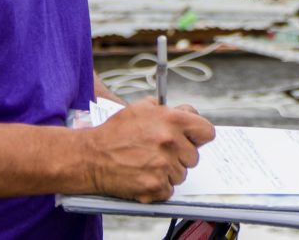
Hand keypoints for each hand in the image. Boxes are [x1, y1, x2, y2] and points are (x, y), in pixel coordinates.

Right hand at [79, 97, 214, 202]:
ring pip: (181, 174)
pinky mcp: (155, 186)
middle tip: (160, 152)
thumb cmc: (114, 132)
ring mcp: (164, 166)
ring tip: (147, 163)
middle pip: (194, 156)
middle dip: (180, 155)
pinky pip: (169, 190)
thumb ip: (167, 109)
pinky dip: (158, 186)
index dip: (198, 136)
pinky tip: (144, 175)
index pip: (207, 132)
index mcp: (172, 120)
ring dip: (168, 171)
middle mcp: (171, 142)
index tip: (191, 140)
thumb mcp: (140, 108)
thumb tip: (186, 112)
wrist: (91, 156)